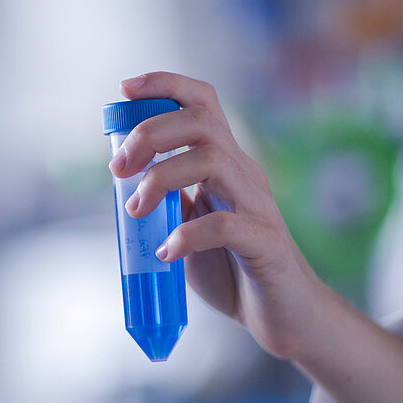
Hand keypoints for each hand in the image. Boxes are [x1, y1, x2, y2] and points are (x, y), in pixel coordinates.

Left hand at [109, 71, 327, 360]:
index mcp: (225, 165)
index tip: (124, 90)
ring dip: (162, 178)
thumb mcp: (188, 226)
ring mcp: (258, 207)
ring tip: (137, 210)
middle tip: (118, 168)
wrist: (284, 317)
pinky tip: (166, 252)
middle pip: (201, 123)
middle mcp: (244, 175)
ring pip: (213, 160)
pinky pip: (226, 226)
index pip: (201, 103)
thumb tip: (122, 177)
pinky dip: (187, 235)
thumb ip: (166, 199)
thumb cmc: (232, 270)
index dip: (165, 84)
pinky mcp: (265, 246)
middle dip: (151, 134)